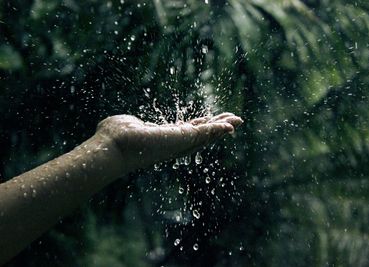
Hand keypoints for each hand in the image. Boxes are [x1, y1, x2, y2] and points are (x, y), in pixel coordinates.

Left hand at [95, 112, 242, 170]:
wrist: (113, 146)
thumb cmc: (114, 137)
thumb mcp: (129, 126)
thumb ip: (133, 125)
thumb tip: (130, 124)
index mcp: (163, 139)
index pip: (186, 131)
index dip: (200, 125)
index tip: (209, 119)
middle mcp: (173, 144)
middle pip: (201, 135)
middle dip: (217, 128)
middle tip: (233, 121)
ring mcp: (179, 142)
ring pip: (206, 135)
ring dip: (223, 128)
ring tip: (238, 121)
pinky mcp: (182, 139)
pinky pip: (206, 133)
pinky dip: (220, 129)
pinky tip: (231, 125)